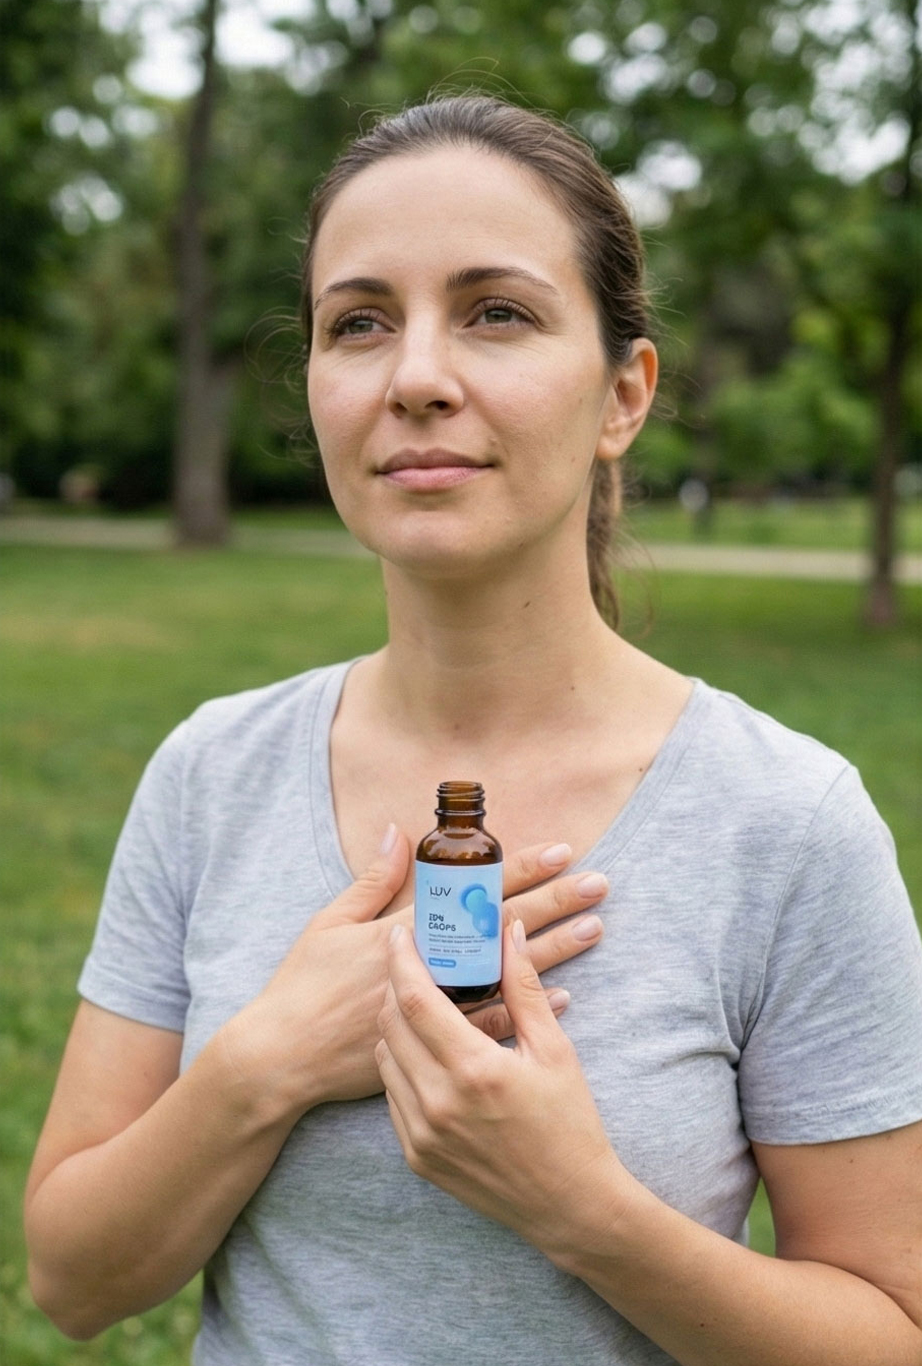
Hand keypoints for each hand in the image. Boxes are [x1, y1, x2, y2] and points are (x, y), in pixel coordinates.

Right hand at [222, 830, 608, 1115]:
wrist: (284, 1058)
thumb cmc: (303, 986)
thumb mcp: (331, 922)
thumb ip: (373, 879)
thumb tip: (401, 832)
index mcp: (406, 928)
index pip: (474, 889)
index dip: (519, 868)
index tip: (562, 851)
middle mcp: (430, 964)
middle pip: (502, 926)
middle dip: (554, 902)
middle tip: (599, 883)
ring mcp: (437, 1006)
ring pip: (509, 972)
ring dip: (554, 951)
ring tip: (595, 929)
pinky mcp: (436, 1045)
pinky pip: (494, 1025)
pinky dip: (528, 1008)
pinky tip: (566, 995)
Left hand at [376, 918, 632, 1258]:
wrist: (570, 1205)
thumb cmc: (569, 1124)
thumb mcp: (554, 1050)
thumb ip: (523, 987)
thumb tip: (508, 932)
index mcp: (474, 1070)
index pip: (416, 1000)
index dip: (402, 960)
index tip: (401, 934)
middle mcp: (438, 1103)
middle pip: (391, 1025)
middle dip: (396, 987)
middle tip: (413, 966)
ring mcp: (422, 1135)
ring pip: (385, 1059)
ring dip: (396, 1027)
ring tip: (423, 1009)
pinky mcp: (416, 1158)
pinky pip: (392, 1096)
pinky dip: (402, 1067)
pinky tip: (429, 1056)